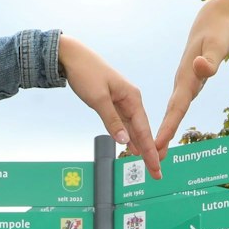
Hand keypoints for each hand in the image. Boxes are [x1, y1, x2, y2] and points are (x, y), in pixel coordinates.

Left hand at [57, 36, 159, 176]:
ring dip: (140, 146)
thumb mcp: (98, 99)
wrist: (72, 56)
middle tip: (156, 172)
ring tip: (148, 164)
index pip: (144, 129)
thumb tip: (124, 141)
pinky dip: (129, 136)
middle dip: (149, 152)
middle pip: (142, 130)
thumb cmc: (86, 73)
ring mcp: (122, 101)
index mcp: (132, 97)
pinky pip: (124, 123)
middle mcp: (131, 100)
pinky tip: (132, 147)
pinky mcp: (113, 102)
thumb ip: (112, 121)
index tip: (156, 166)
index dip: (150, 150)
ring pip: (134, 128)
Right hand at [155, 0, 228, 150]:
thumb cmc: (218, 31)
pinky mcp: (189, 83)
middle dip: (163, 135)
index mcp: (188, 76)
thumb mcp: (217, 43)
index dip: (169, 125)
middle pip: (173, 112)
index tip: (159, 143)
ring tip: (157, 151)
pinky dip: (172, 120)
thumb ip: (211, 59)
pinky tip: (168, 131)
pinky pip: (179, 105)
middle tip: (155, 158)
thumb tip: (201, 68)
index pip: (178, 105)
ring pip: (174, 110)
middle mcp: (184, 82)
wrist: (213, 20)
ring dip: (166, 130)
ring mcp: (186, 83)